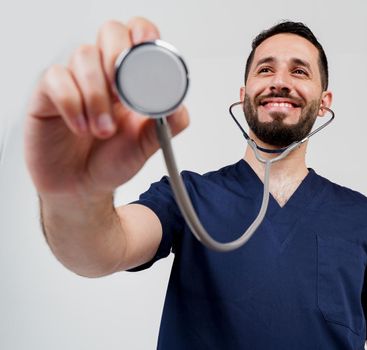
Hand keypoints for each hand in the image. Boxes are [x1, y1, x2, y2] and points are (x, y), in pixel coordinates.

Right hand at [25, 17, 188, 198]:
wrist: (82, 188)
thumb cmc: (112, 160)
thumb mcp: (148, 145)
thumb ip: (167, 125)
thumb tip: (179, 106)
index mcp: (132, 79)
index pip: (137, 36)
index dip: (143, 35)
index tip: (148, 51)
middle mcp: (104, 73)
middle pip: (111, 32)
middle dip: (119, 60)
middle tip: (123, 96)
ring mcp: (75, 80)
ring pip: (84, 56)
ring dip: (98, 96)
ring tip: (104, 130)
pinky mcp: (48, 93)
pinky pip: (56, 79)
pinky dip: (73, 104)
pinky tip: (81, 128)